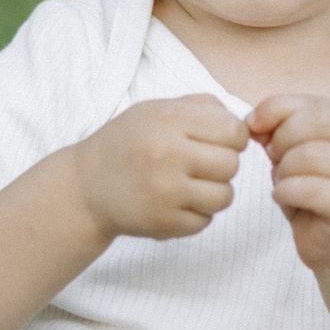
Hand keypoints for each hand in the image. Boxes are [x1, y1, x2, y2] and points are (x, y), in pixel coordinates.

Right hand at [73, 95, 247, 239]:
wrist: (86, 187)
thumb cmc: (127, 143)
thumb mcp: (156, 109)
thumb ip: (200, 107)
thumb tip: (243, 122)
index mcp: (168, 120)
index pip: (234, 131)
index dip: (232, 138)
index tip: (217, 143)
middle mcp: (168, 154)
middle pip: (232, 164)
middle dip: (222, 166)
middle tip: (199, 166)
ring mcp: (166, 192)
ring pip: (224, 196)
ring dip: (213, 193)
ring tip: (189, 186)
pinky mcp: (164, 222)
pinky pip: (205, 221)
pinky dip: (196, 214)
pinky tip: (175, 203)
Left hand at [250, 94, 329, 271]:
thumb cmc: (313, 196)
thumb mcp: (293, 156)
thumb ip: (278, 132)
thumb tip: (252, 119)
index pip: (313, 103)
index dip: (276, 109)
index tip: (254, 126)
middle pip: (314, 123)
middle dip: (281, 140)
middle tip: (274, 160)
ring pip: (311, 155)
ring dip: (283, 170)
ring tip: (282, 182)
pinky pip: (311, 189)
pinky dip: (286, 191)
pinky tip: (282, 198)